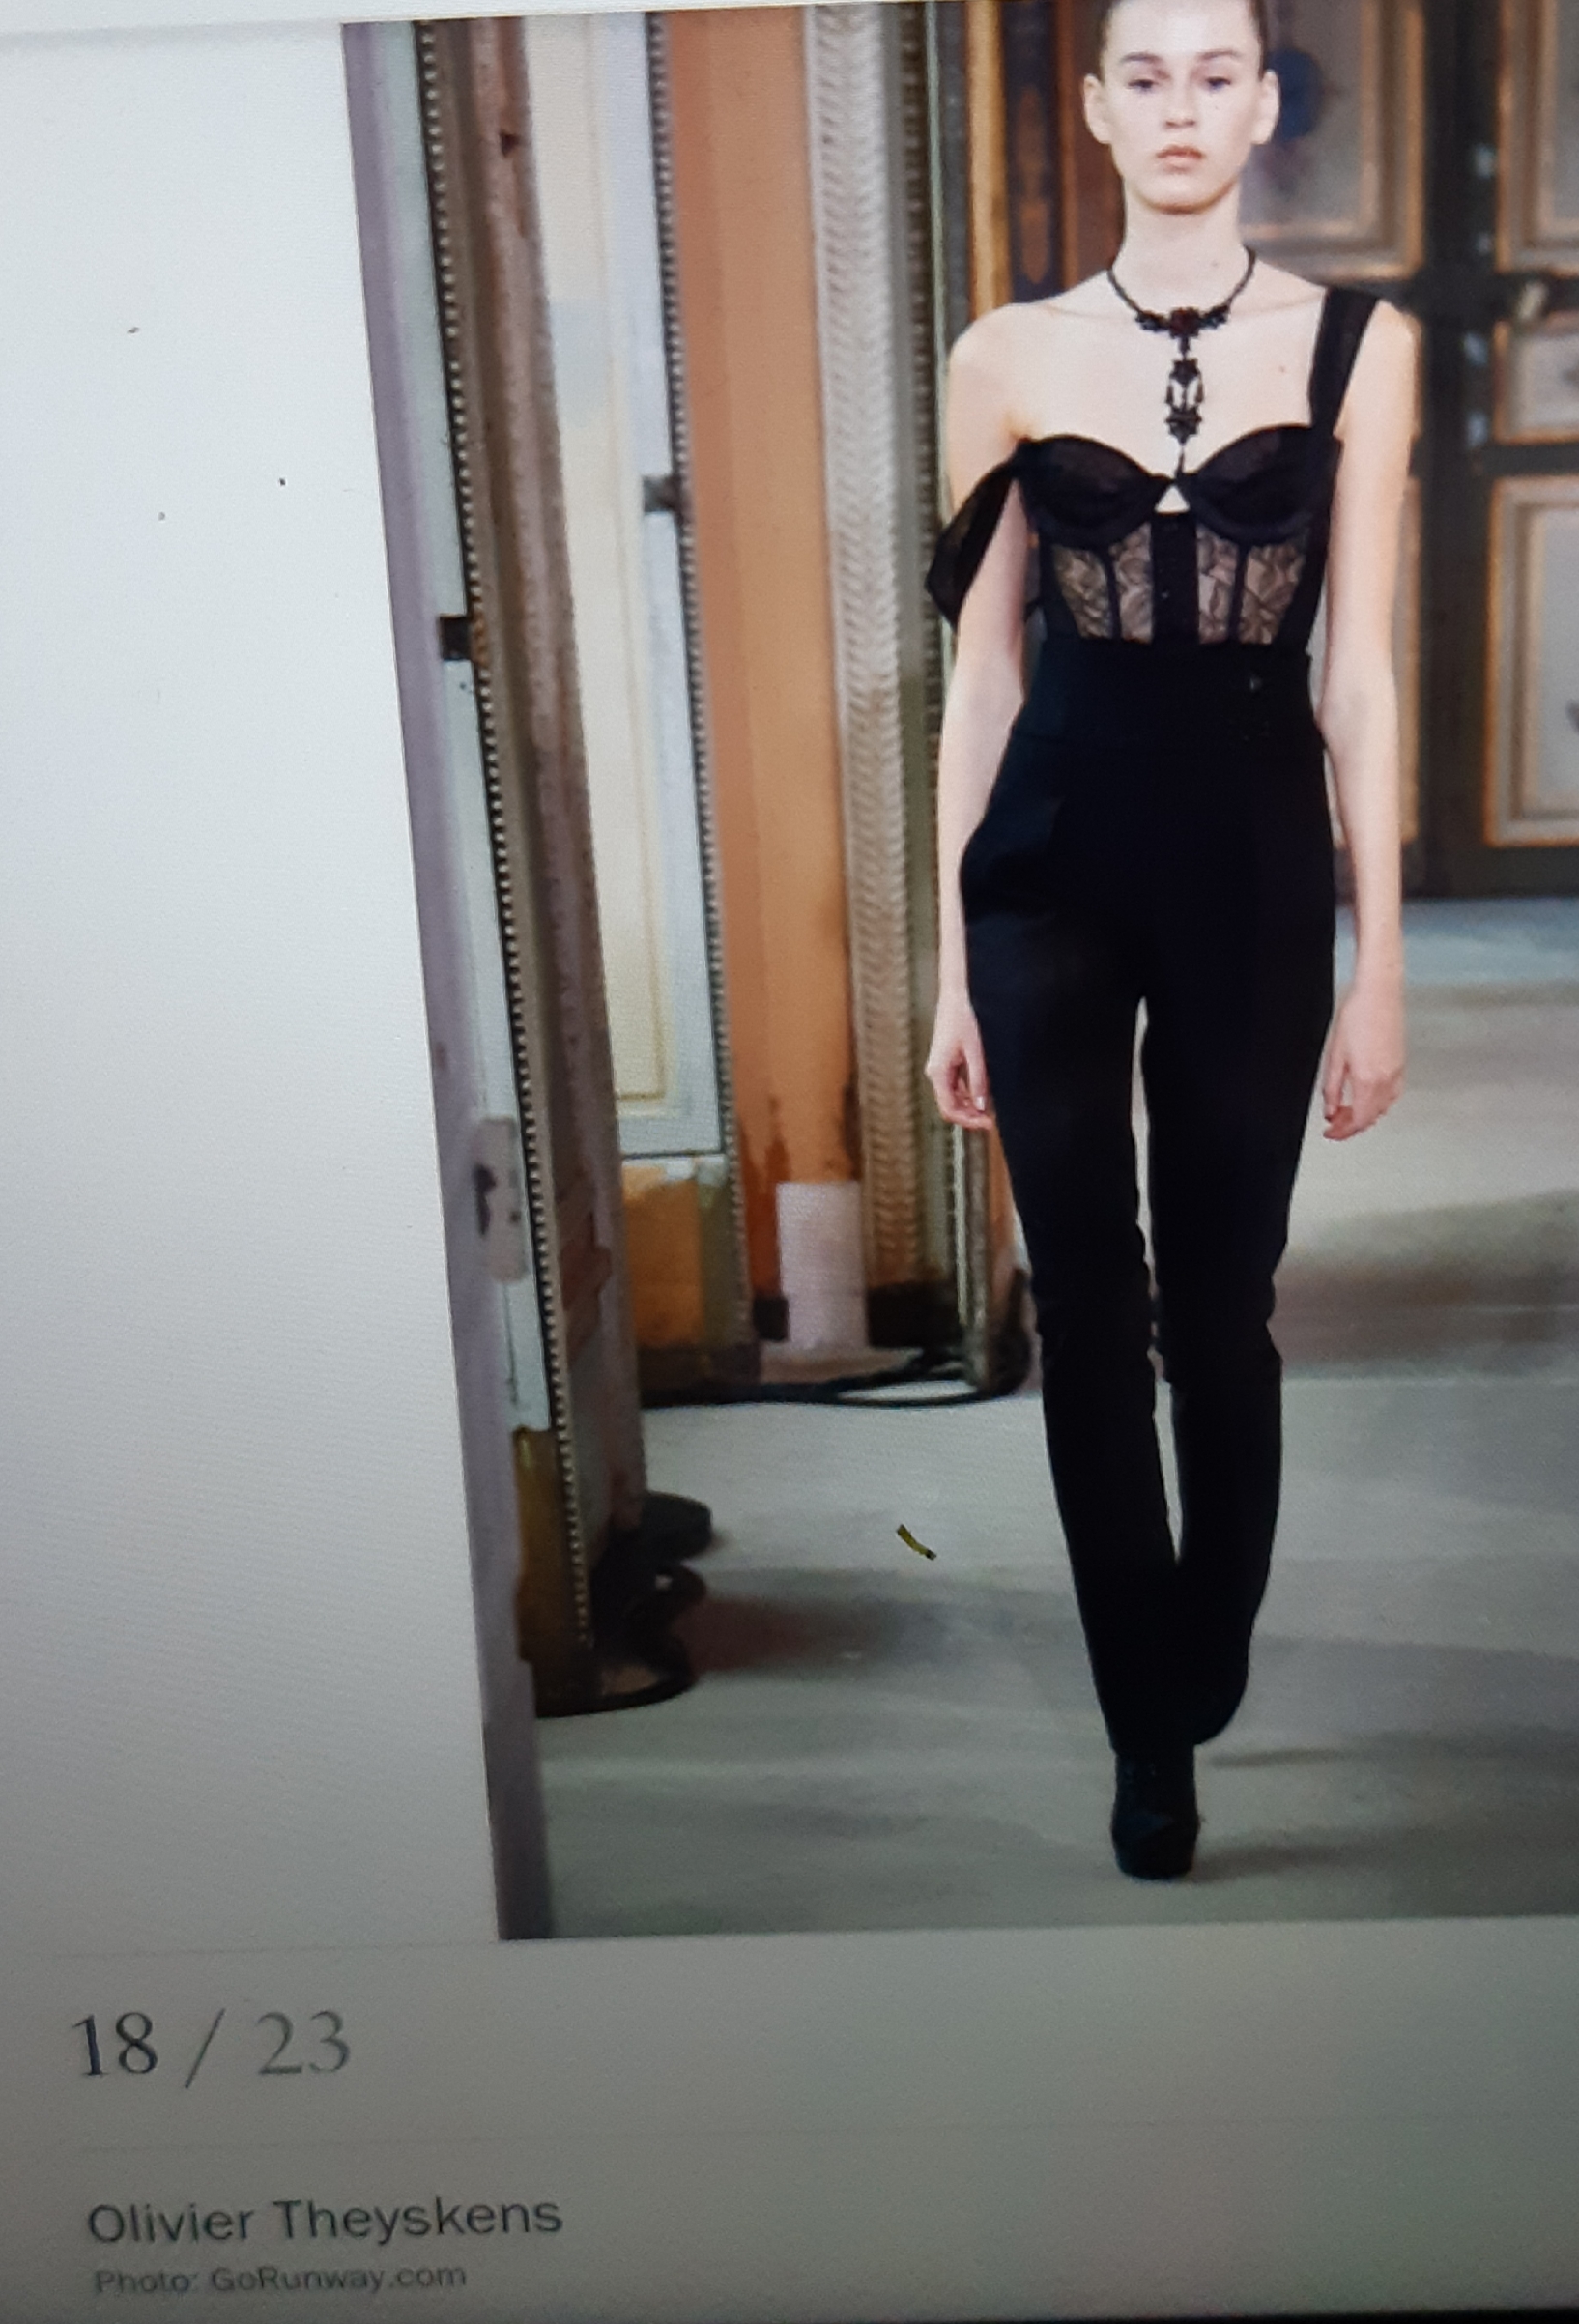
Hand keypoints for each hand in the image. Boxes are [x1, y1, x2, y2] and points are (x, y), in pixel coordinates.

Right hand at [926, 988, 994, 1129]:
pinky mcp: (945, 1063)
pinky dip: (967, 1095)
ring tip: (989, 1111)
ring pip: (951, 1098)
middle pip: (949, 1106)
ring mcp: (938, 1069)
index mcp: (938, 1072)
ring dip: (969, 1107)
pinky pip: (954, 1087)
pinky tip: (981, 1095)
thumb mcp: (976, 1052)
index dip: (968, 1121)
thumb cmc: (964, 1020)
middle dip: (969, 1117)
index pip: (949, 1109)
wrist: (955, 998)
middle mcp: (935, 1073)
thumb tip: (982, 1106)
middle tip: (991, 1121)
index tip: (988, 1124)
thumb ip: (978, 1080)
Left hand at [1322, 976, 1404, 1140]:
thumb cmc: (1357, 1015)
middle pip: (1371, 1117)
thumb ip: (1331, 1087)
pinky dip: (1379, 1103)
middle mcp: (1386, 1079)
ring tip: (1347, 1111)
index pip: (1357, 1120)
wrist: (1379, 993)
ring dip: (1365, 1115)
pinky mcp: (1401, 1063)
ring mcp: (1397, 1072)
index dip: (1342, 1132)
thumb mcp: (1335, 1055)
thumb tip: (1330, 1110)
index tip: (1330, 1133)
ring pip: (1383, 1108)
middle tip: (1335, 1123)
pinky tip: (1368, 1098)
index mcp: (1368, 1080)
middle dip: (1351, 1126)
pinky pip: (1393, 1094)